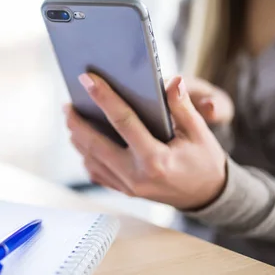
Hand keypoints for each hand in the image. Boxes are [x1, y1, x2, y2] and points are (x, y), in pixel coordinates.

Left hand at [64, 74, 226, 209]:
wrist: (207, 196)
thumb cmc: (203, 160)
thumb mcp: (199, 132)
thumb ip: (182, 106)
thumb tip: (172, 80)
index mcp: (156, 160)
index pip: (123, 121)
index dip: (104, 97)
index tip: (87, 79)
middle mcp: (136, 176)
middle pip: (95, 144)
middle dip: (77, 121)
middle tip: (67, 103)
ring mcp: (127, 186)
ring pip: (90, 159)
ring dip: (77, 137)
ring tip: (70, 116)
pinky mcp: (124, 191)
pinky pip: (96, 172)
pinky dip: (85, 154)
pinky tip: (81, 140)